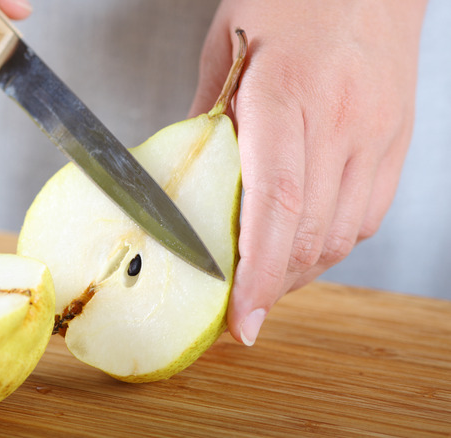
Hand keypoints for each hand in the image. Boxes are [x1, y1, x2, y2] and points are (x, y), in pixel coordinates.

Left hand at [188, 0, 426, 345]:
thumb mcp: (224, 45)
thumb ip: (205, 118)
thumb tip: (185, 179)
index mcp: (287, 95)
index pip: (275, 204)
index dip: (256, 273)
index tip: (241, 319)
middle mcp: (341, 122)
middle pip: (308, 234)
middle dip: (271, 285)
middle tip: (239, 307)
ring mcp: (377, 135)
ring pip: (340, 236)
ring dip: (298, 270)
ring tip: (264, 279)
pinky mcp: (395, 142)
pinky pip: (366, 217)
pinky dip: (329, 243)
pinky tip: (301, 241)